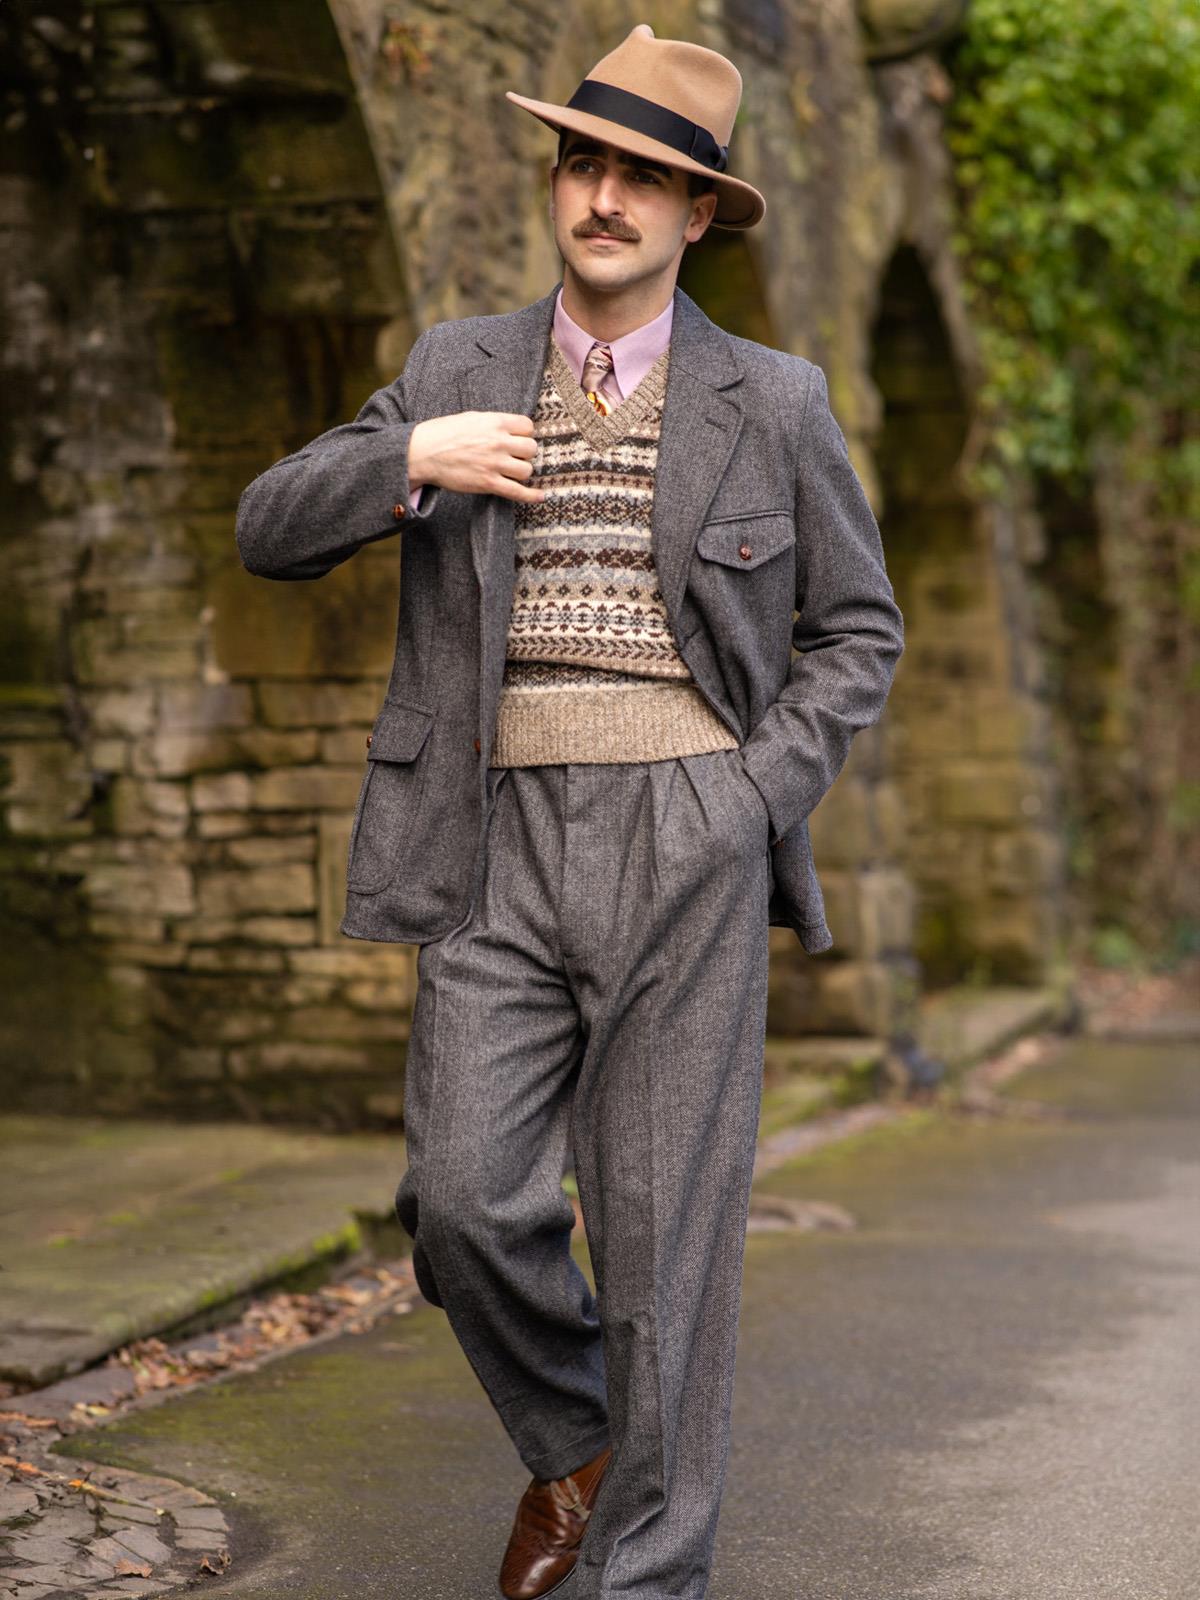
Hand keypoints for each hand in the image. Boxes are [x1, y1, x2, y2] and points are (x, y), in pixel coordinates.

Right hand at [408, 412, 546, 503]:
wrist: (423, 453)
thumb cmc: (443, 433)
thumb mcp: (471, 418)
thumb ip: (494, 423)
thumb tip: (511, 428)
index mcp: (495, 422)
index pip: (528, 426)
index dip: (524, 434)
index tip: (518, 439)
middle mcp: (498, 442)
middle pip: (531, 449)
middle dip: (524, 453)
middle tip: (513, 456)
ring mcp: (494, 464)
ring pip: (526, 470)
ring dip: (520, 471)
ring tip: (510, 471)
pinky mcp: (488, 483)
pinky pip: (518, 492)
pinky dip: (532, 496)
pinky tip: (541, 497)